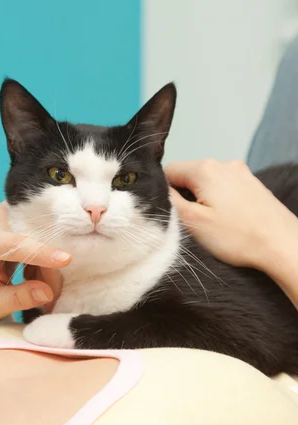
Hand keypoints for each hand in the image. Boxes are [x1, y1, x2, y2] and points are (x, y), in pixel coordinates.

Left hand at [0, 202, 69, 328]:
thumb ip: (18, 299)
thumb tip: (47, 293)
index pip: (15, 245)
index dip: (41, 252)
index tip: (66, 260)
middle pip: (37, 242)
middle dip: (49, 270)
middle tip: (50, 297)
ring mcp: (11, 211)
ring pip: (45, 239)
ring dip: (48, 266)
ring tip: (36, 287)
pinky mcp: (22, 211)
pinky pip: (45, 234)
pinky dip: (45, 257)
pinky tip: (32, 272)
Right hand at [165, 159, 297, 270]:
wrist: (283, 246)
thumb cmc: (239, 237)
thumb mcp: (192, 221)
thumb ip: (168, 201)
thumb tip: (156, 190)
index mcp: (205, 169)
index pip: (168, 172)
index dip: (163, 193)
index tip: (172, 213)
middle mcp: (224, 164)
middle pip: (188, 176)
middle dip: (185, 197)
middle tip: (193, 223)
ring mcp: (241, 173)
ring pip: (206, 184)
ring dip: (202, 201)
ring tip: (213, 224)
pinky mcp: (252, 185)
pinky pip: (223, 189)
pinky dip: (219, 203)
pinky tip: (228, 221)